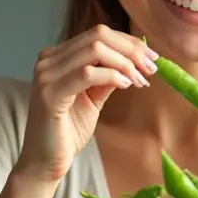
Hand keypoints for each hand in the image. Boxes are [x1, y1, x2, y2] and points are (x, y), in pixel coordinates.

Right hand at [15, 24, 158, 182]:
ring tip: (140, 80)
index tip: (152, 58)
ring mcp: (46, 75)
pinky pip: (88, 73)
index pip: (97, 34)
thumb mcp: (94, 97)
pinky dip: (112, 76)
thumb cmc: (68, 131)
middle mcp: (48, 60)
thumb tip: (135, 60)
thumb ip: (108, 76)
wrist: (45, 162)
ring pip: (95, 50)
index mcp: (57, 56)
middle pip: (98, 36)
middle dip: (131, 50)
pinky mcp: (49, 93)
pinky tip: (126, 86)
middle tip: (152, 68)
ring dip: (126, 63)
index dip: (129, 43)